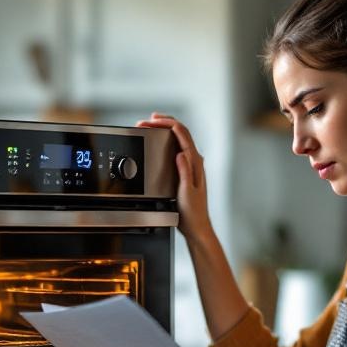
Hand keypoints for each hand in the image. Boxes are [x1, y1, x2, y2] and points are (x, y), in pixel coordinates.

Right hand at [134, 113, 211, 241]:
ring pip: (180, 139)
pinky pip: (178, 148)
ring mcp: (192, 165)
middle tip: (149, 120)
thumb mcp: (186, 192)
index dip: (167, 123)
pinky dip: (167, 140)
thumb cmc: (192, 212)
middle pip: (181, 132)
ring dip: (166, 130)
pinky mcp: (187, 170)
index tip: (153, 121)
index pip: (182, 134)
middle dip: (165, 123)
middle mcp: (195, 161)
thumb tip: (179, 153)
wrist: (196, 225)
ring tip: (153, 126)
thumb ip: (184, 171)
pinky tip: (160, 143)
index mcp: (195, 162)